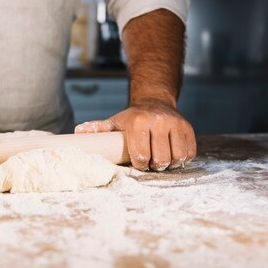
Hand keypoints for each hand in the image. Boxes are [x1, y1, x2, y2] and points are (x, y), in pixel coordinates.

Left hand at [75, 99, 195, 170]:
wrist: (154, 102)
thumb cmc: (132, 118)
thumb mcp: (114, 122)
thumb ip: (98, 129)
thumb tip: (78, 132)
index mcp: (138, 122)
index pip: (141, 155)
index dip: (140, 164)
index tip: (139, 162)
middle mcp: (158, 121)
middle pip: (160, 159)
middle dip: (154, 165)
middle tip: (150, 162)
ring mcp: (176, 124)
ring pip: (177, 157)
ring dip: (169, 164)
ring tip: (161, 159)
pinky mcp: (188, 128)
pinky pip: (190, 152)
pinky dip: (182, 158)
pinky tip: (172, 154)